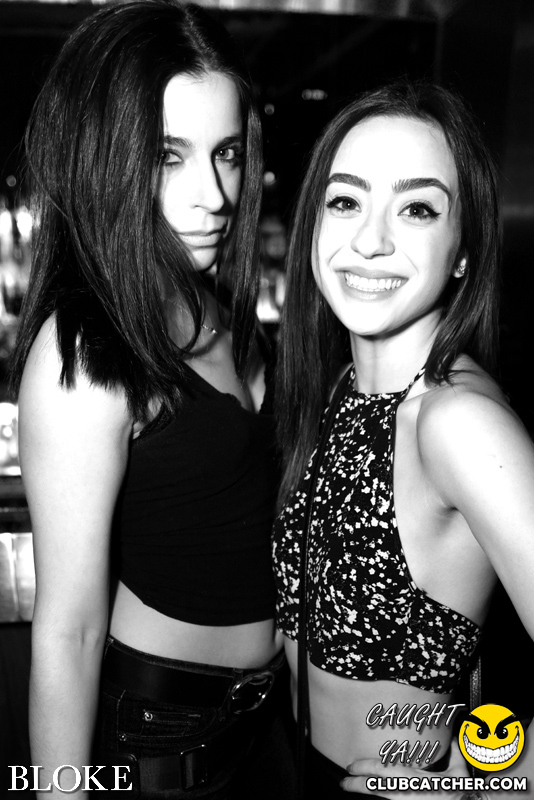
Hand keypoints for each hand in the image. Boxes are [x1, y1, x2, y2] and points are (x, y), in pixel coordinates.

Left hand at [341, 739, 470, 798]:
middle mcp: (406, 792)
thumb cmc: (461, 793)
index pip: (383, 770)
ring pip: (380, 798)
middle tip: (343, 781)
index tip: (351, 765)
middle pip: (375, 788)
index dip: (365, 767)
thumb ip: (453, 752)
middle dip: (356, 784)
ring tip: (350, 788)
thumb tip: (453, 736)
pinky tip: (371, 798)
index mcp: (414, 778)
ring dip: (364, 793)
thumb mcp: (458, 771)